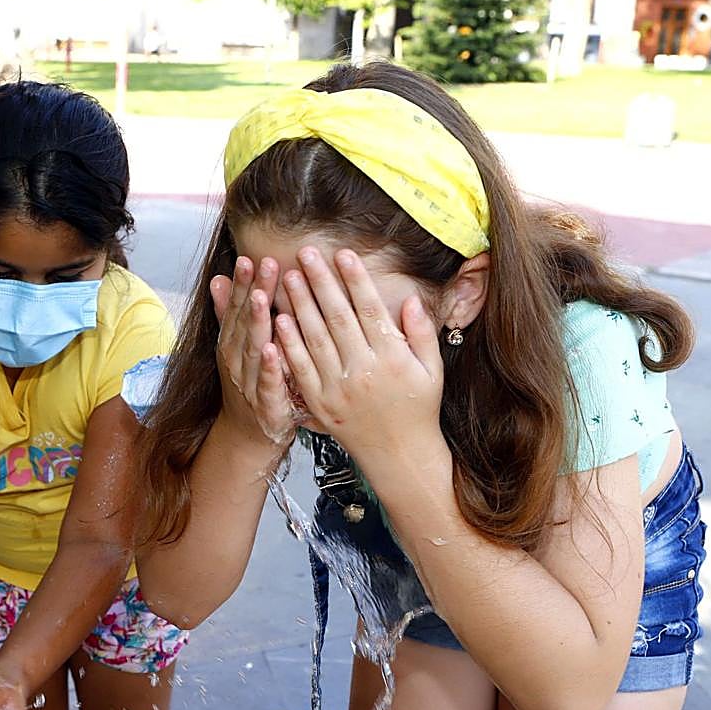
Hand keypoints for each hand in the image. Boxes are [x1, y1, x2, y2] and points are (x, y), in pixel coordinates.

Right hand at [212, 255, 295, 451]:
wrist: (248, 434)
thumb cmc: (248, 384)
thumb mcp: (235, 347)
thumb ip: (228, 314)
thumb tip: (217, 278)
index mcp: (231, 344)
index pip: (235, 308)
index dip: (241, 283)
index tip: (248, 257)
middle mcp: (236, 360)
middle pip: (244, 322)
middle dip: (252, 292)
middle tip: (263, 264)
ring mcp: (248, 382)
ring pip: (252, 349)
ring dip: (255, 323)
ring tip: (260, 298)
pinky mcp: (265, 404)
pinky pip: (267, 383)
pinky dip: (268, 367)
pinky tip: (272, 349)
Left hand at [274, 248, 444, 463]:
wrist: (399, 455)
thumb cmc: (417, 409)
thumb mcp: (432, 370)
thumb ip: (422, 333)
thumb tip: (410, 299)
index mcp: (393, 358)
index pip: (370, 310)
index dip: (355, 280)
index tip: (343, 254)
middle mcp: (364, 371)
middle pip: (338, 318)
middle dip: (321, 283)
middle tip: (305, 254)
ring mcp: (339, 388)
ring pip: (315, 339)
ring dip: (300, 305)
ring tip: (288, 277)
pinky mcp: (320, 403)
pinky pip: (300, 369)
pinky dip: (288, 344)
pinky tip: (278, 320)